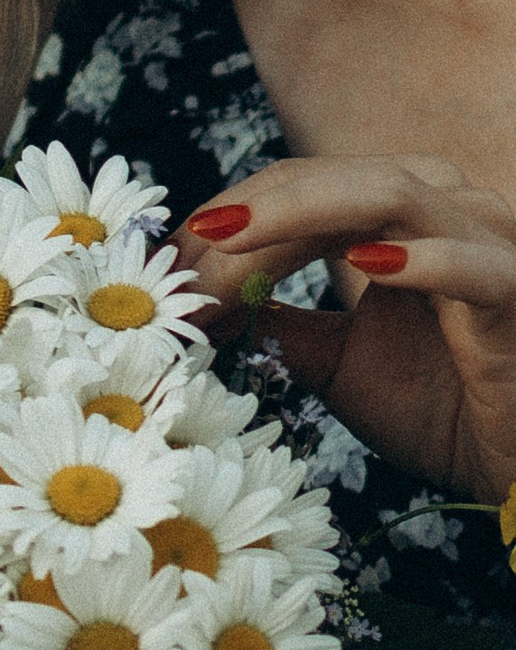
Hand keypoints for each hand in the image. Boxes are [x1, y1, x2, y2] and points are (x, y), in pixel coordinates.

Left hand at [170, 155, 515, 503]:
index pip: (301, 186)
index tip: (168, 260)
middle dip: (249, 212)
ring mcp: (489, 243)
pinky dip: (422, 259)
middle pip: (331, 179)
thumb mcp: (334, 364)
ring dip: (300, 215)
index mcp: (401, 215)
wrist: (513, 470)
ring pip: (390, 194)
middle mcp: (446, 208)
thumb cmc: (438, 409)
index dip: (232, 214)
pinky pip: (474, 266)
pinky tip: (367, 263)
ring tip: (229, 239)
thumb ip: (280, 323)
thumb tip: (209, 303)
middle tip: (182, 252)